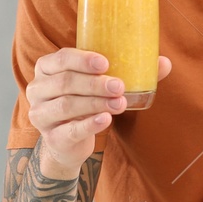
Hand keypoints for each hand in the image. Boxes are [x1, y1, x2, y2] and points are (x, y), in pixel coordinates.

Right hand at [27, 48, 171, 177]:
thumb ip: (129, 72)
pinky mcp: (52, 137)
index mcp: (46, 69)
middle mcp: (37, 89)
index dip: (82, 59)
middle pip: (65, 82)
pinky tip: (106, 119)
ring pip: (67, 105)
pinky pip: (70, 129)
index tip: (106, 63)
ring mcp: (41, 115)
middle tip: (119, 86)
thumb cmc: (84, 103)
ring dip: (95, 102)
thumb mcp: (99, 85)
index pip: (61, 58)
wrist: (68, 143)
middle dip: (94, 83)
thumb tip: (165, 63)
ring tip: (119, 103)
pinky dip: (89, 124)